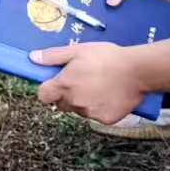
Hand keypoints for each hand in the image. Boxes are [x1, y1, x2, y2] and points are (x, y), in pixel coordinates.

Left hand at [30, 41, 147, 124]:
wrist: (137, 71)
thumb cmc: (106, 57)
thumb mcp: (78, 50)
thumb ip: (53, 56)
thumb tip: (32, 58)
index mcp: (64, 85)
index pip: (43, 95)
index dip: (48, 88)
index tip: (57, 82)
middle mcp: (74, 102)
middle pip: (61, 104)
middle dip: (66, 94)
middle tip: (82, 81)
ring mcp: (90, 113)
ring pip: (79, 110)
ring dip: (83, 101)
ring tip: (99, 86)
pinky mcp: (105, 120)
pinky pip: (96, 115)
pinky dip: (100, 107)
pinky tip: (110, 95)